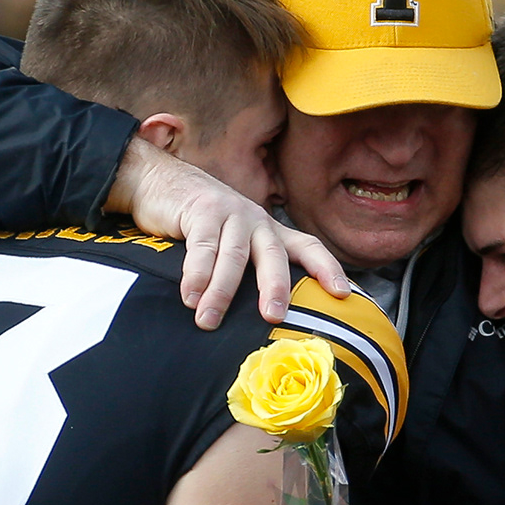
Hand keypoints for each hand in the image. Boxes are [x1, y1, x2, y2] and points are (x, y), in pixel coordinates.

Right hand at [105, 136, 349, 327]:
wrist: (161, 182)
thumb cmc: (203, 225)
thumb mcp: (234, 243)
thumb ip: (249, 272)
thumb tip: (265, 322)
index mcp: (272, 232)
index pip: (309, 247)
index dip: (328, 268)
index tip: (343, 293)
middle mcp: (258, 221)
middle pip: (274, 255)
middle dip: (276, 286)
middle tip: (274, 315)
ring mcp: (231, 214)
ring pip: (234, 256)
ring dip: (221, 292)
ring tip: (209, 321)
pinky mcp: (202, 211)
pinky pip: (202, 247)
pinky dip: (196, 275)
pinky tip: (190, 297)